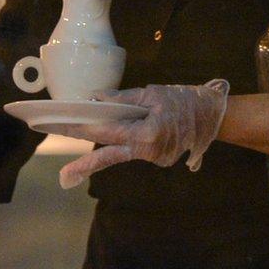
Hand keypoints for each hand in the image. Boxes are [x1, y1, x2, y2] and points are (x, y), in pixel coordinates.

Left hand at [53, 79, 229, 188]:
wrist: (214, 115)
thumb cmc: (184, 100)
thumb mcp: (152, 94)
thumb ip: (122, 99)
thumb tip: (95, 99)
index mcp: (147, 135)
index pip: (105, 131)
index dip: (78, 127)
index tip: (55, 126)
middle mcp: (149, 152)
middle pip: (109, 154)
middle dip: (83, 162)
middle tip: (63, 174)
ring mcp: (155, 159)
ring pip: (121, 153)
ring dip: (103, 151)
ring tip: (77, 168)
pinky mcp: (159, 159)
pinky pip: (135, 151)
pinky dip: (125, 144)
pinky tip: (122, 140)